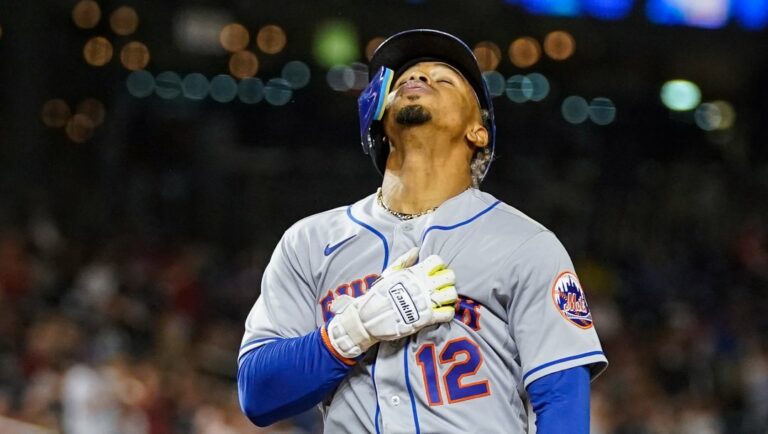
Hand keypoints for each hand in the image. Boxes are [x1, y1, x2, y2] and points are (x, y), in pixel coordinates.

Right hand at [326, 247, 457, 358]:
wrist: (370, 318)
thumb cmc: (379, 294)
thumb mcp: (389, 273)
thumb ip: (404, 261)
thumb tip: (416, 250)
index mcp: (414, 272)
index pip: (437, 261)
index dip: (438, 265)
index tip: (434, 272)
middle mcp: (423, 285)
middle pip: (450, 276)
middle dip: (447, 280)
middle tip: (439, 286)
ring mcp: (426, 301)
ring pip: (451, 294)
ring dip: (449, 297)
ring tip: (441, 299)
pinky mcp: (427, 318)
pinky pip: (448, 313)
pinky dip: (447, 313)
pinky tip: (440, 312)